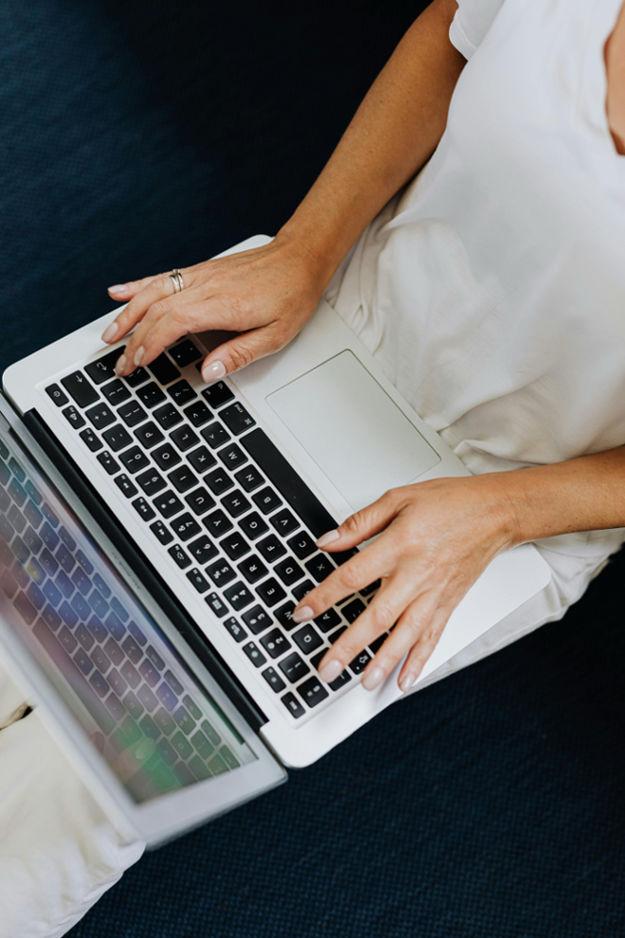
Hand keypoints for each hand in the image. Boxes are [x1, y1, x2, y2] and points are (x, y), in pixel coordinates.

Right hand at [101, 233, 328, 381]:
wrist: (300, 258)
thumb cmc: (291, 294)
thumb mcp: (276, 335)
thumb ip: (239, 354)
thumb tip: (209, 371)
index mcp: (221, 305)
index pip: (172, 324)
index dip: (150, 345)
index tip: (137, 363)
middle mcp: (205, 287)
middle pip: (156, 312)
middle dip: (133, 339)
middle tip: (120, 364)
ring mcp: (200, 276)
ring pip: (152, 293)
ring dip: (127, 315)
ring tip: (109, 335)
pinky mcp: (201, 271)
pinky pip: (162, 277)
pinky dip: (136, 286)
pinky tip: (118, 293)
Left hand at [293, 473, 518, 692]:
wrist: (495, 512)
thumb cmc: (451, 502)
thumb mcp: (399, 498)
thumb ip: (360, 523)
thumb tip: (327, 541)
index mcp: (399, 546)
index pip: (352, 577)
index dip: (323, 597)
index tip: (303, 613)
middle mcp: (416, 574)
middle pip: (376, 617)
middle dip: (349, 646)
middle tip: (328, 668)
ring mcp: (434, 592)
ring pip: (404, 634)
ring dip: (383, 661)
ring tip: (363, 683)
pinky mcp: (449, 602)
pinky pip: (432, 637)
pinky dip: (419, 661)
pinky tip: (405, 679)